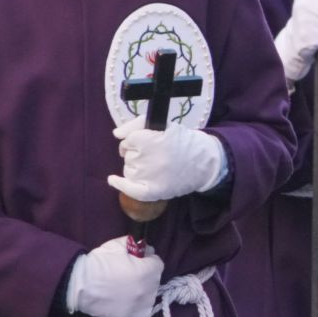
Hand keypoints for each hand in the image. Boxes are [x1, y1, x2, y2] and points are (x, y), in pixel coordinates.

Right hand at [66, 236, 163, 316]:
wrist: (80, 284)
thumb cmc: (99, 262)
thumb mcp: (119, 245)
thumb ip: (137, 246)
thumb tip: (147, 251)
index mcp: (149, 270)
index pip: (157, 264)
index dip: (147, 261)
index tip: (137, 262)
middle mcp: (149, 288)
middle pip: (154, 280)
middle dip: (145, 276)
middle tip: (129, 276)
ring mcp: (140, 304)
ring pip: (149, 297)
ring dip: (142, 293)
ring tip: (126, 290)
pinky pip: (142, 316)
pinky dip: (138, 311)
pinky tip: (129, 304)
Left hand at [108, 117, 229, 201]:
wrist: (205, 161)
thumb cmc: (184, 141)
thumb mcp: (164, 125)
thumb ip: (137, 125)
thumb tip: (116, 134)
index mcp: (149, 139)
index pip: (129, 141)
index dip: (137, 140)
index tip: (148, 142)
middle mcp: (146, 158)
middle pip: (128, 155)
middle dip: (138, 153)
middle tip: (157, 154)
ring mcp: (148, 176)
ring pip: (128, 169)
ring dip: (136, 166)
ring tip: (156, 166)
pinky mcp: (151, 191)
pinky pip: (129, 189)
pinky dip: (119, 184)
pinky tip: (112, 180)